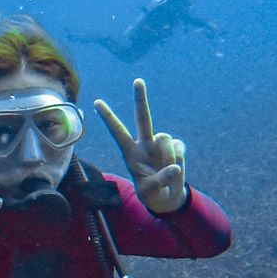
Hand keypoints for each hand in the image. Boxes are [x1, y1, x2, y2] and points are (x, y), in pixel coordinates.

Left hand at [92, 77, 188, 212]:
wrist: (167, 197)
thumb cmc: (152, 194)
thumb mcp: (151, 191)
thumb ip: (161, 180)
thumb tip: (175, 168)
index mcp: (130, 153)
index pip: (117, 132)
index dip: (108, 117)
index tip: (96, 102)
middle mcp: (144, 144)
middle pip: (143, 117)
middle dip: (140, 98)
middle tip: (137, 80)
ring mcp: (160, 144)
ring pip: (166, 138)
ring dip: (168, 155)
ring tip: (166, 171)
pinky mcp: (176, 147)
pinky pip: (180, 147)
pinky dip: (179, 159)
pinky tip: (176, 168)